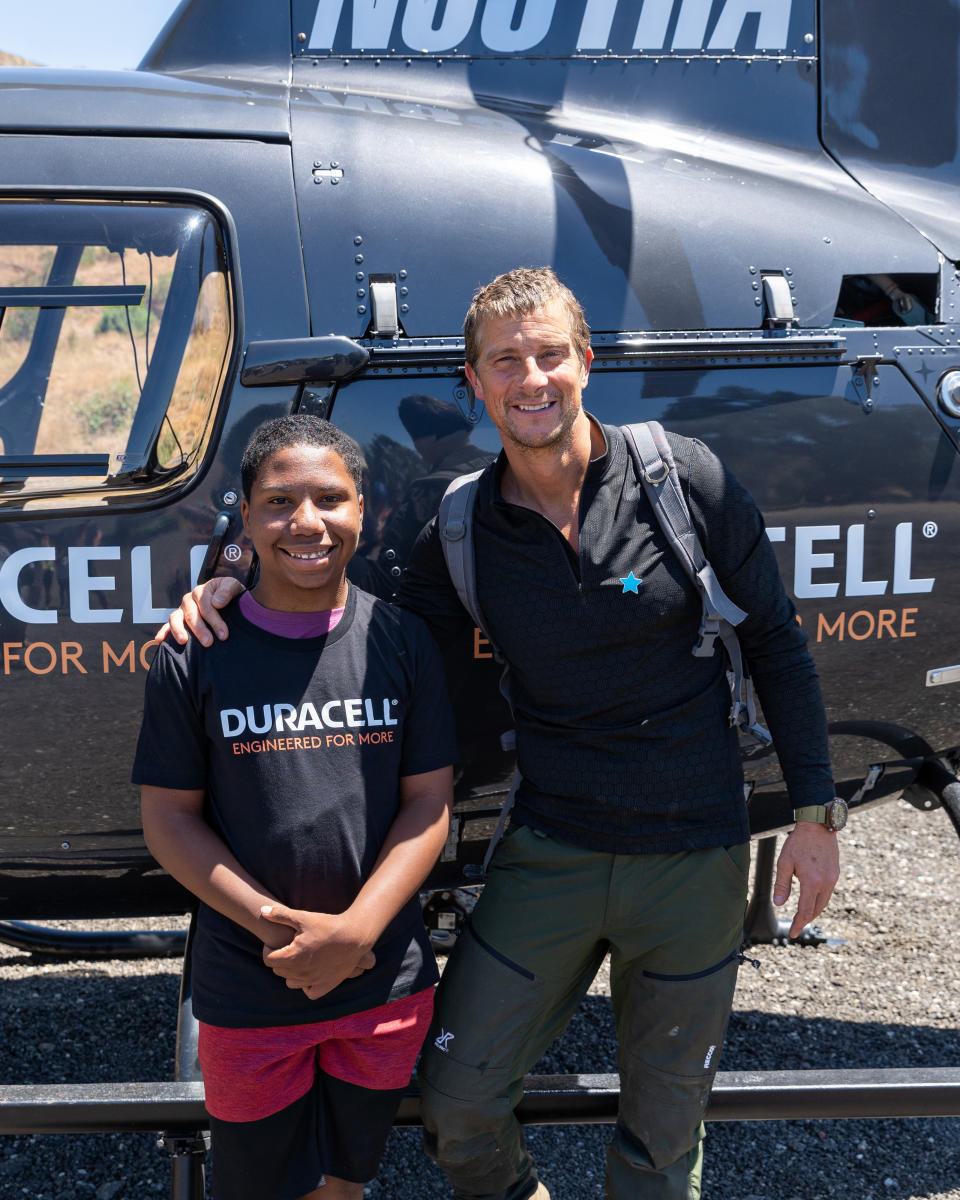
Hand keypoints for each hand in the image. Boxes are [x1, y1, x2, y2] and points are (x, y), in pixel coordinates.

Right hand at [155, 576, 244, 645]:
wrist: (229, 600)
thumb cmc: (231, 595)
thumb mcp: (233, 587)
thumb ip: (227, 591)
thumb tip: (216, 602)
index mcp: (201, 591)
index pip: (205, 605)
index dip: (214, 620)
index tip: (223, 635)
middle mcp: (189, 600)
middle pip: (191, 614)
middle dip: (200, 629)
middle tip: (209, 643)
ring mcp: (182, 610)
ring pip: (175, 618)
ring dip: (178, 630)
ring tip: (184, 641)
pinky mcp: (178, 620)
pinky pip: (167, 625)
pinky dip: (163, 631)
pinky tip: (159, 640)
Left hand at [259, 903, 376, 999]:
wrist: (355, 935)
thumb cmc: (328, 925)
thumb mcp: (303, 917)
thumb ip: (281, 915)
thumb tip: (262, 911)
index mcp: (292, 957)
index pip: (268, 959)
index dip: (268, 949)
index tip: (274, 942)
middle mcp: (301, 972)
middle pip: (279, 971)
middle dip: (279, 959)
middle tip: (287, 947)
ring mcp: (314, 981)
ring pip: (291, 982)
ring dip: (291, 972)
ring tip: (298, 959)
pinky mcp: (326, 985)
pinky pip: (309, 992)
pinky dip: (307, 985)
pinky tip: (310, 972)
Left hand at [773, 822, 840, 938]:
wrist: (818, 825)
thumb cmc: (799, 842)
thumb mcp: (784, 862)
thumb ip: (781, 884)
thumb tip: (779, 903)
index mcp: (812, 882)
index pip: (805, 910)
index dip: (798, 924)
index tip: (793, 934)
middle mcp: (825, 883)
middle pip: (816, 909)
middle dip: (806, 920)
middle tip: (797, 926)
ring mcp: (833, 878)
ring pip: (824, 902)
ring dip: (813, 911)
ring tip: (803, 916)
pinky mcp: (835, 873)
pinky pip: (828, 893)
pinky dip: (819, 900)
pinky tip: (811, 899)